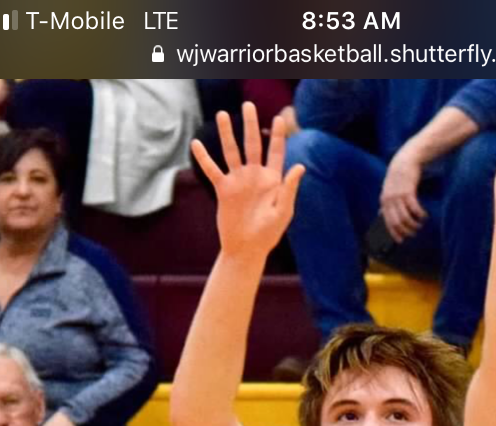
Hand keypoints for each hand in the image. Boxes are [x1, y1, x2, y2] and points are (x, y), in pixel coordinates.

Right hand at [191, 101, 304, 262]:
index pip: (275, 152)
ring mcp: (238, 181)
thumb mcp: (283, 211)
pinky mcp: (223, 189)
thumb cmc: (268, 234)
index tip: (279, 118)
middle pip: (252, 144)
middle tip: (248, 105)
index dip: (277, 135)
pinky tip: (196, 143)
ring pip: (231, 152)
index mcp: (272, 180)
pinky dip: (204, 158)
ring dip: (227, 134)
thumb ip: (289, 188)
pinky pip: (212, 170)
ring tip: (222, 114)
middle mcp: (254, 176)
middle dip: (250, 125)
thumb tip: (299, 166)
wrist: (246, 249)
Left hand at [380, 144, 426, 242]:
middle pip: (397, 223)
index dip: (395, 233)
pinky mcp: (408, 192)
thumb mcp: (388, 190)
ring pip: (406, 218)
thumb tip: (380, 214)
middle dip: (406, 231)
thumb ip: (385, 202)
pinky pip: (414, 209)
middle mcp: (389, 200)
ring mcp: (398, 196)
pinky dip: (420, 215)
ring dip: (414, 224)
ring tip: (420, 225)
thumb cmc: (398, 177)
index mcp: (384, 201)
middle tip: (414, 233)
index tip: (402, 241)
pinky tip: (424, 216)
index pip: (388, 222)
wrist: (405, 160)